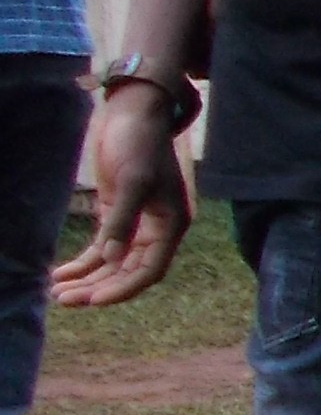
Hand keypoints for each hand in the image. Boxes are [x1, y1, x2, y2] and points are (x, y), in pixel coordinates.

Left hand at [50, 86, 195, 307]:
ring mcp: (137, 224)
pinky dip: (83, 262)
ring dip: (87, 279)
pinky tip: (60, 272)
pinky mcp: (117, 214)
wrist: (133, 114)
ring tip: (56, 291)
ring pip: (112, 264)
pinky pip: (101, 248)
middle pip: (127, 272)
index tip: (92, 300)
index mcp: (171, 226)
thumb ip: (121, 221)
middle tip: (64, 300)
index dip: (122, 289)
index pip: (148, 270)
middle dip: (97, 288)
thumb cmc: (139, 143)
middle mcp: (157, 231)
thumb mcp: (132, 181)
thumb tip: (109, 259)